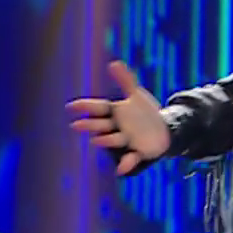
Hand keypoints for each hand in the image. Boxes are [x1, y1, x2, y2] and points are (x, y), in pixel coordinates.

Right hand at [66, 60, 168, 175]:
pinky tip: (120, 170)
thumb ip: (126, 80)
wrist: (162, 130)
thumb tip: (114, 63)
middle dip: (89, 125)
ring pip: (114, 140)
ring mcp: (127, 140)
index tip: (70, 107)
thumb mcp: (136, 95)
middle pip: (101, 125)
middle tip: (75, 125)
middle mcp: (117, 128)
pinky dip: (126, 164)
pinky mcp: (138, 151)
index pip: (97, 108)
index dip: (85, 107)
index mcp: (115, 113)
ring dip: (105, 140)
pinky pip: (132, 158)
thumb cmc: (143, 113)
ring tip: (96, 140)